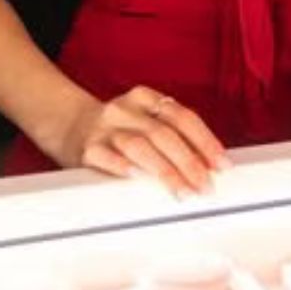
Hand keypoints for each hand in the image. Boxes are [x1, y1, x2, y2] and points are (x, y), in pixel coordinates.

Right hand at [54, 86, 229, 196]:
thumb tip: (210, 164)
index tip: (222, 164)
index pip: (183, 117)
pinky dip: (121, 165)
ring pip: (138, 145)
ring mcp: (105, 128)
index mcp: (146, 99)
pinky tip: (136, 177)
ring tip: (181, 190)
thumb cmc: (118, 130)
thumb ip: (173, 135)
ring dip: (164, 170)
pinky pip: (104, 156)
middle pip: (164, 133)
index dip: (205, 141)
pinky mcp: (86, 148)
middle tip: (205, 185)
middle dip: (189, 161)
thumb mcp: (145, 121)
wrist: (68, 125)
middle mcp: (126, 110)